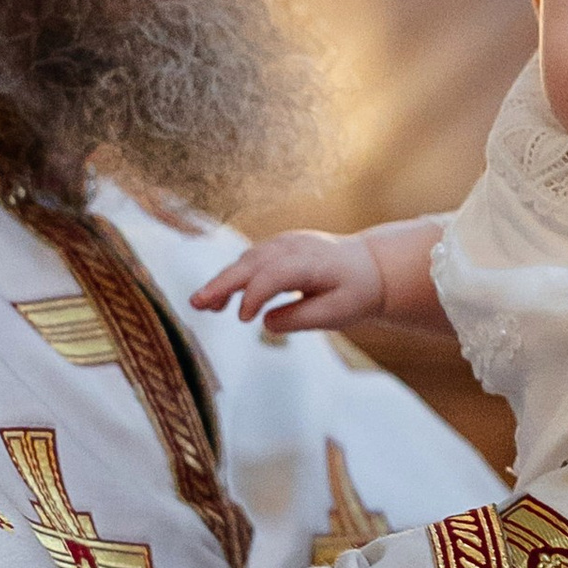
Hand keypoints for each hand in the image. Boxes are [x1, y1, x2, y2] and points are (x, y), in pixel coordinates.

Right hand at [191, 229, 384, 332]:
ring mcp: (285, 243)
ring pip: (246, 261)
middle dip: (222, 283)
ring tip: (203, 306)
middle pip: (252, 263)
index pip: (276, 274)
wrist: (371, 267)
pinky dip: (233, 277)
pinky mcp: (278, 248)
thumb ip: (301, 318)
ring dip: (223, 282)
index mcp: (313, 262)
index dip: (256, 294)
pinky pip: (251, 261)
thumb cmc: (356, 292)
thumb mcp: (338, 313)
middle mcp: (295, 247)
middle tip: (197, 304)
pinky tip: (220, 299)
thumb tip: (265, 323)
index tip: (243, 318)